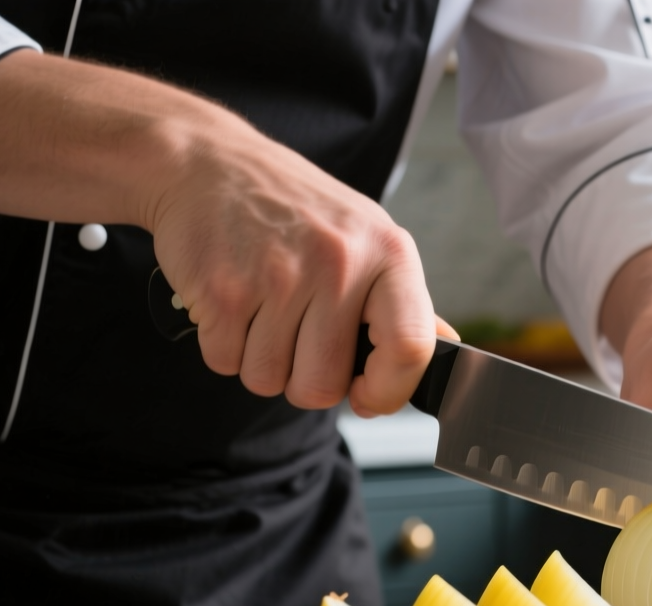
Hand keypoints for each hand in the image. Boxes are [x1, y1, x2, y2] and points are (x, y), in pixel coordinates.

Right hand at [151, 132, 445, 415]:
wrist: (206, 162)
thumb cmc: (294, 207)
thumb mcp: (365, 236)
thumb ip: (402, 300)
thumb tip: (445, 348)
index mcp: (388, 253)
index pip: (411, 349)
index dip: (389, 391)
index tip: (367, 398)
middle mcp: (339, 263)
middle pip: (324, 385)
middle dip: (305, 379)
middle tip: (297, 336)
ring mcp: (278, 277)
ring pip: (270, 380)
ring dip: (261, 362)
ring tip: (263, 309)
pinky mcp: (222, 290)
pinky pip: (226, 364)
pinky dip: (223, 347)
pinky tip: (233, 302)